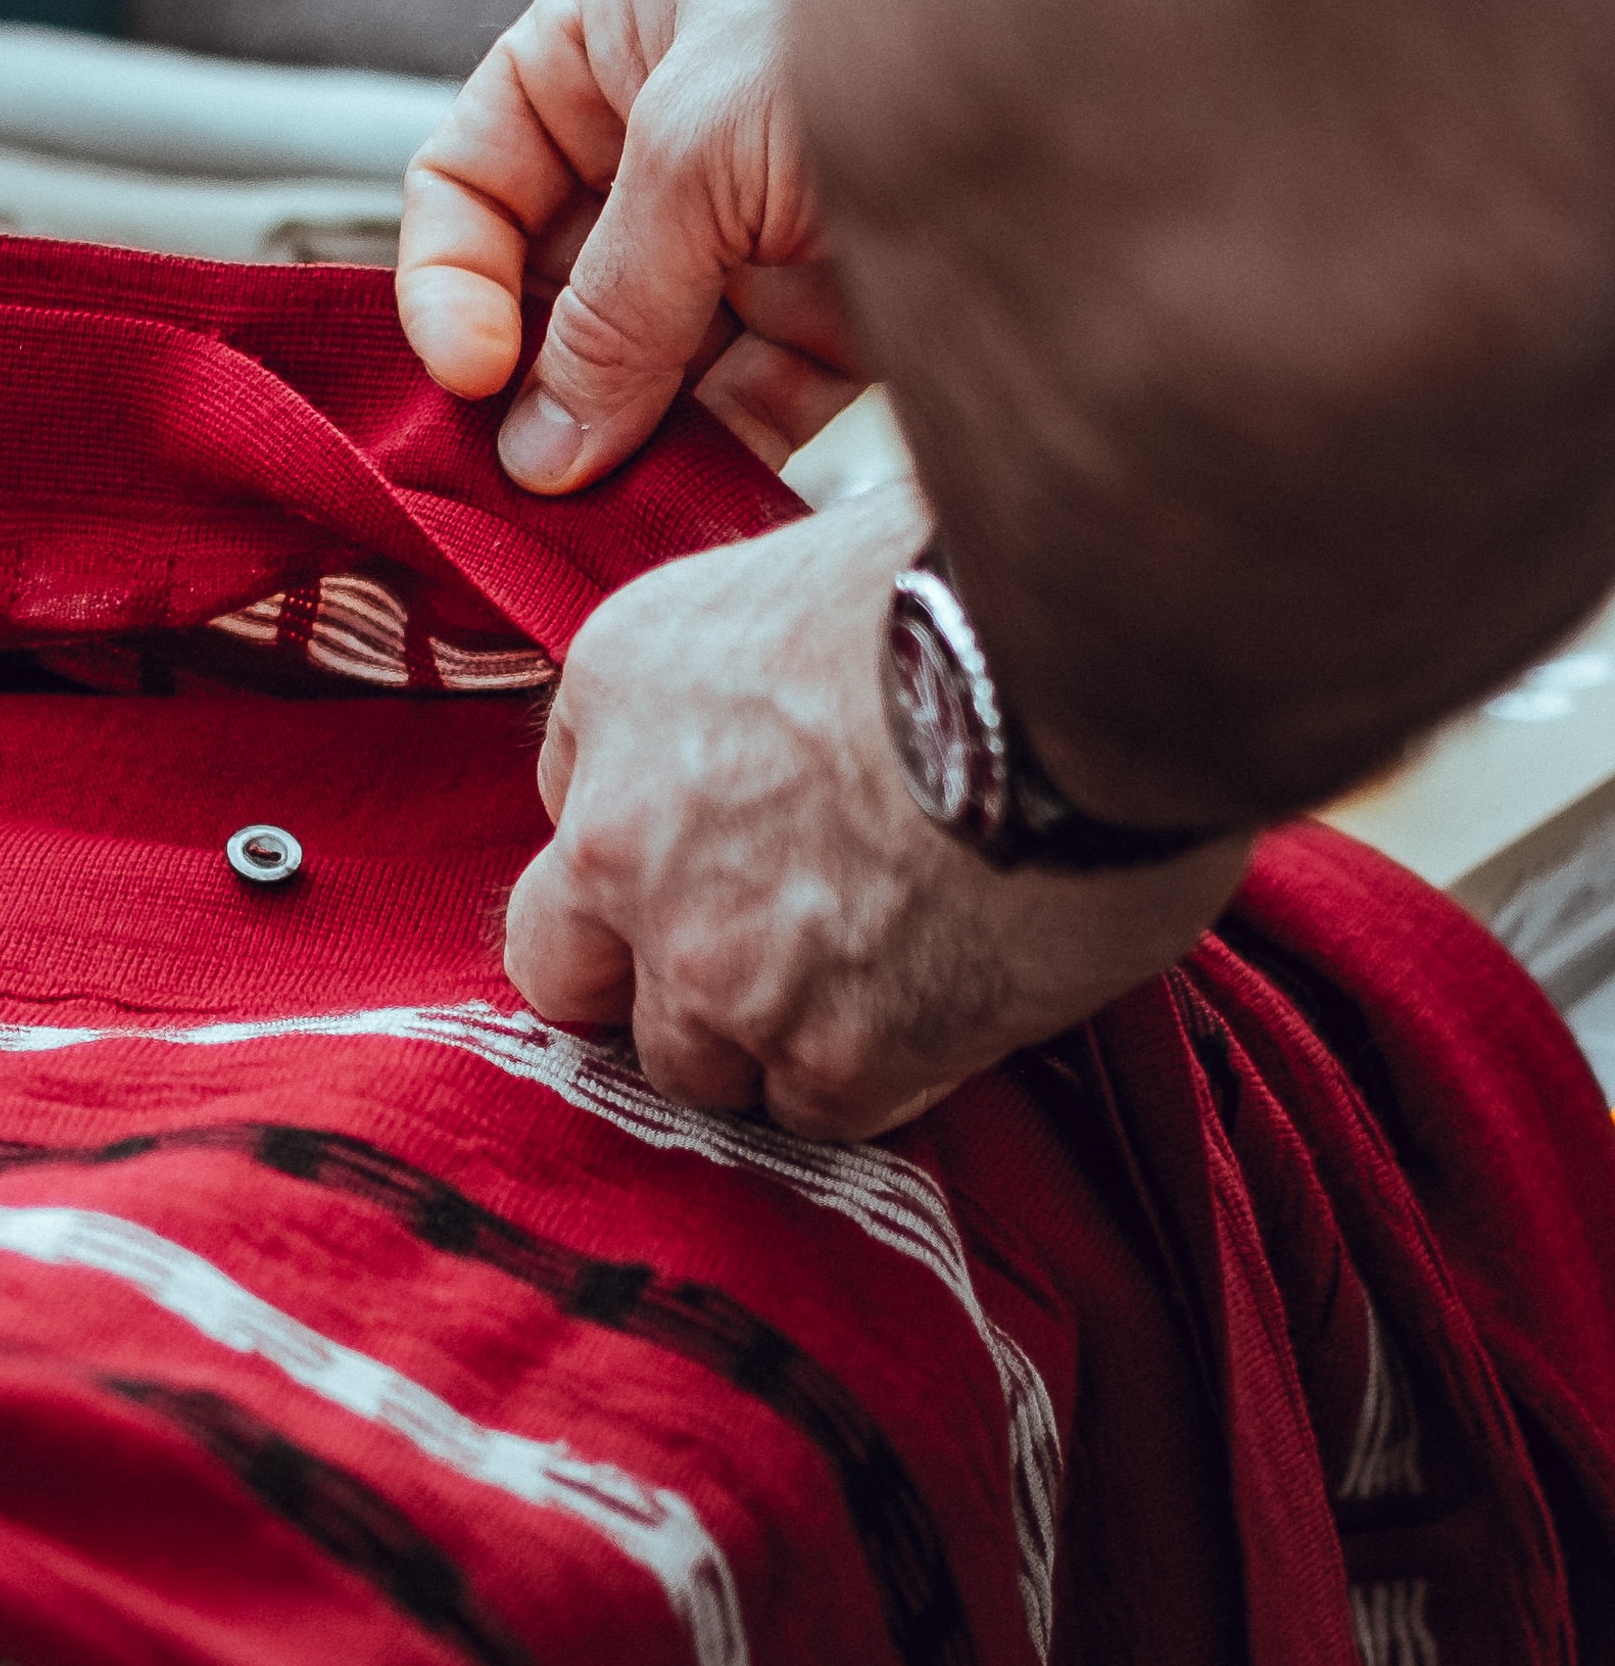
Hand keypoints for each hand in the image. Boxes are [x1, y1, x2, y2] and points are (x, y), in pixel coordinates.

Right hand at [398, 0, 866, 487]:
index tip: (472, 379)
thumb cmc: (875, 36)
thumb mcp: (698, 151)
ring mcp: (742, 237)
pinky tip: (674, 515)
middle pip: (546, 288)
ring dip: (609, 442)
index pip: (471, 179)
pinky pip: (733, 409)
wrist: (1098, 71)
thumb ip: (609, 307)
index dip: (451, 283)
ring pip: (635, 364)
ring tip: (587, 519)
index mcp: (605, 40)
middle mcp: (661, 137)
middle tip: (516, 481)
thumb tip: (535, 450)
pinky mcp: (822, 320)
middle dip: (531, 385)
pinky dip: (703, 464)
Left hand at [503, 485, 1252, 1133]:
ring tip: (872, 985)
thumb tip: (812, 671)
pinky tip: (945, 1015)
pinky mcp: (834, 1053)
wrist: (1095, 657)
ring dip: (760, 1039)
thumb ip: (770, 648)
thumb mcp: (826, 552)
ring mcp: (717, 962)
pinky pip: (818, 1113)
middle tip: (748, 957)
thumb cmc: (992, 570)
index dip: (650, 834)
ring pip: (688, 1062)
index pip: (573, 795)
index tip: (726, 841)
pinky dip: (875, 1079)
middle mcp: (625, 834)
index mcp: (621, 683)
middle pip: (569, 965)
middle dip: (641, 973)